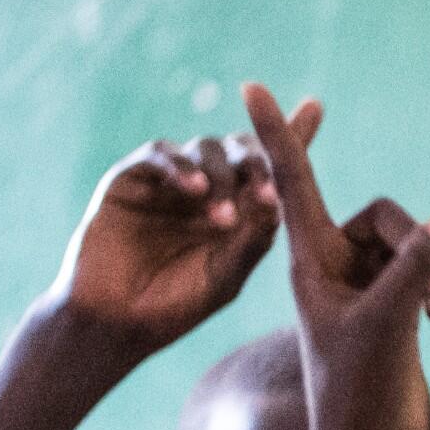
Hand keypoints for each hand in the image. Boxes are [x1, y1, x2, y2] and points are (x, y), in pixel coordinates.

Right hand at [53, 117, 310, 355]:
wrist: (115, 323)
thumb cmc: (176, 306)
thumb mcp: (226, 275)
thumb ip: (254, 239)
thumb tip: (281, 202)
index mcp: (240, 207)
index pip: (271, 166)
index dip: (293, 134)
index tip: (314, 106)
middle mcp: (209, 186)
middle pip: (242, 149)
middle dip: (260, 163)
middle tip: (268, 193)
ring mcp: (171, 179)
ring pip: (206, 149)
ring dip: (223, 177)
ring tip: (225, 219)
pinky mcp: (131, 177)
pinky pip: (161, 154)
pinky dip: (181, 166)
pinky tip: (196, 189)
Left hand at [240, 81, 429, 429]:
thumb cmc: (359, 390)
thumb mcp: (388, 322)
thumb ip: (414, 267)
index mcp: (307, 261)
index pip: (290, 181)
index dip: (274, 134)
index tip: (250, 86)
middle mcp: (329, 265)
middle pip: (380, 216)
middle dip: (417, 243)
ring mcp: (359, 284)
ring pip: (405, 243)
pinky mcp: (384, 304)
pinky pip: (417, 270)